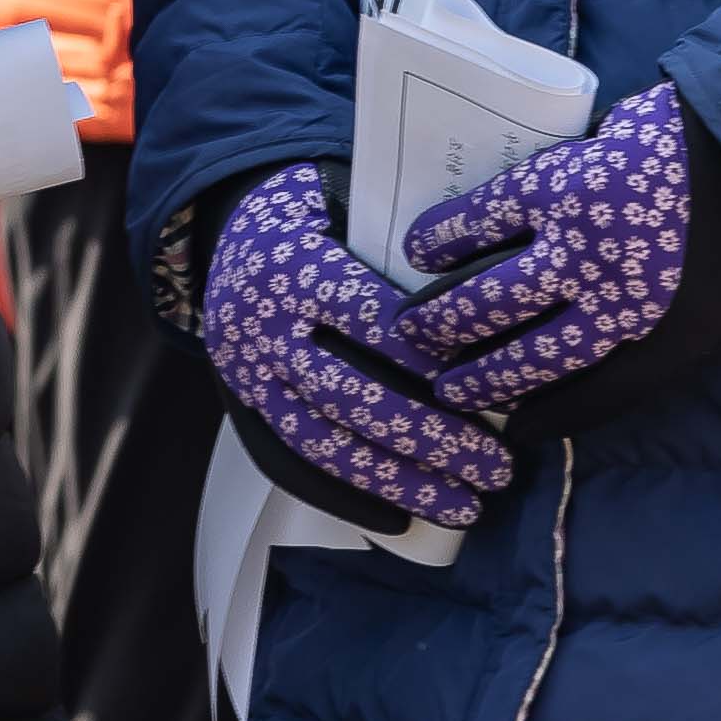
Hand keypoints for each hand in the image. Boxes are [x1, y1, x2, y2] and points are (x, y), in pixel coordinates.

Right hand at [196, 161, 511, 531]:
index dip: (428, 358)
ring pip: (323, 441)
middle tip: (498, 470)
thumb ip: (396, 236)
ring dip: (397, 481)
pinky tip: (399, 519)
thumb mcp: (343, 201)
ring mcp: (248, 375)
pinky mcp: (243, 408)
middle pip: (352, 395)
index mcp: (295, 267)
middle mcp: (265, 328)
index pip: (367, 319)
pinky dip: (343, 496)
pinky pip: (288, 464)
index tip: (492, 390)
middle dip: (431, 439)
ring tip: (464, 507)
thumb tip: (477, 275)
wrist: (222, 235)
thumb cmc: (312, 217)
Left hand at [396, 83, 700, 415]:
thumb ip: (564, 166)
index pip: (476, 221)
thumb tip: (518, 199)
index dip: (438, 239)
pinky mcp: (661, 346)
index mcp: (561, 185)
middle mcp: (580, 251)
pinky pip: (596, 393)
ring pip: (531, 356)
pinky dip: (555, 413)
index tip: (413, 252)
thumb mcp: (607, 130)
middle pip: (487, 298)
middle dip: (441, 320)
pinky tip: (521, 427)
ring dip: (483, 376)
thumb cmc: (689, 138)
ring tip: (446, 390)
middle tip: (410, 334)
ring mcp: (621, 306)